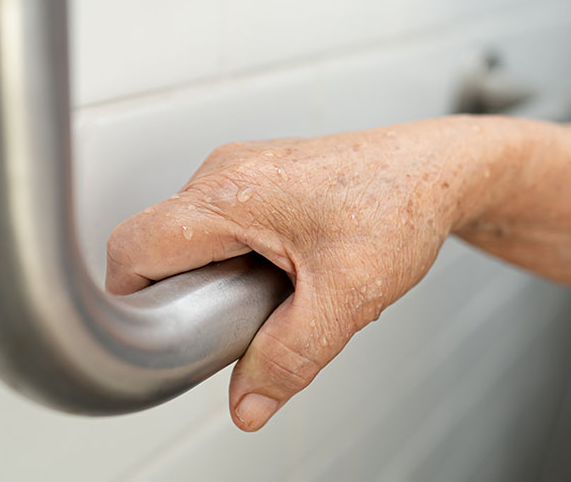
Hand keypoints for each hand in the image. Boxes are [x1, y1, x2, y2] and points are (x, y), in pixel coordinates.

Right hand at [105, 117, 487, 430]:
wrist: (438, 169)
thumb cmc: (401, 204)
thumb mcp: (345, 296)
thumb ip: (290, 356)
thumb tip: (248, 403)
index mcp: (231, 193)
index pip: (133, 248)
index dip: (136, 300)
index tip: (169, 330)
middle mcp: (226, 170)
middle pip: (157, 244)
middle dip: (185, 292)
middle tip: (236, 315)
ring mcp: (242, 168)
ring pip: (191, 234)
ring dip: (216, 274)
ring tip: (273, 288)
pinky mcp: (260, 175)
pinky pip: (221, 221)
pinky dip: (238, 254)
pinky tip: (285, 267)